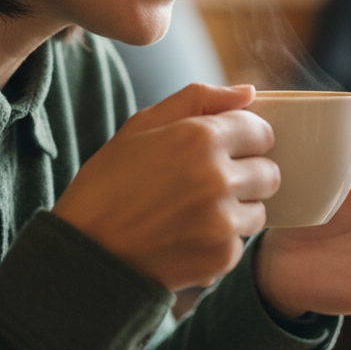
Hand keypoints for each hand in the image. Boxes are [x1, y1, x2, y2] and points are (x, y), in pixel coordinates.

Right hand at [52, 84, 277, 290]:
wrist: (82, 254)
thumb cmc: (108, 184)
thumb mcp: (142, 126)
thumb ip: (199, 99)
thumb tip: (249, 92)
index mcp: (201, 137)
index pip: (262, 132)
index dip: (244, 140)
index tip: (224, 150)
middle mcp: (218, 178)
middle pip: (269, 172)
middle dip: (246, 175)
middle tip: (208, 184)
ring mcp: (222, 221)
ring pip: (260, 209)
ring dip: (237, 210)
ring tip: (195, 213)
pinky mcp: (221, 257)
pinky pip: (240, 243)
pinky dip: (220, 242)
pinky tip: (187, 238)